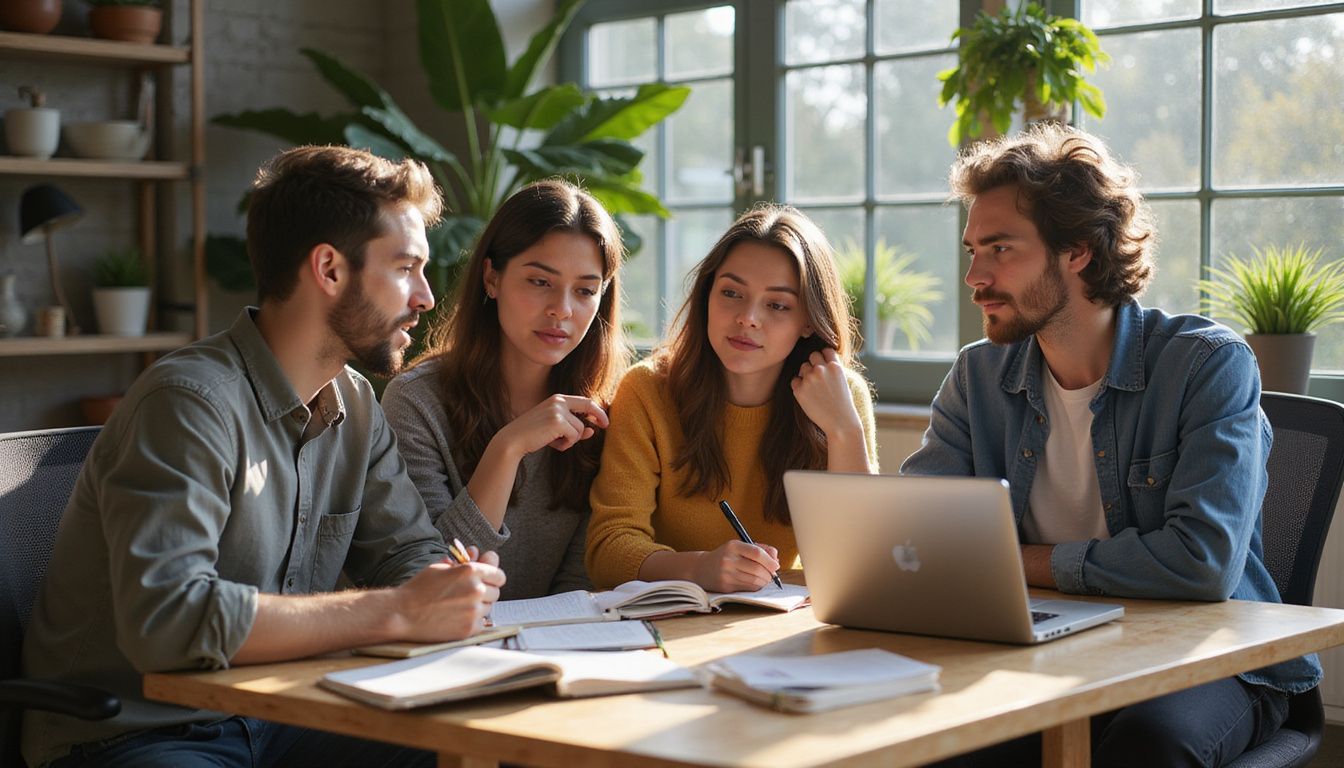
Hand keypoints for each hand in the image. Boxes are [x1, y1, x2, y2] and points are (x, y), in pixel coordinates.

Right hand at [389, 551, 505, 641]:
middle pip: (495, 592)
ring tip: (457, 606)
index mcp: (470, 571)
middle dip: (485, 592)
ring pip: (489, 608)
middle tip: (467, 594)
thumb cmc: (419, 588)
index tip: (487, 581)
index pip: (499, 575)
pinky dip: (472, 621)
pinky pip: (481, 623)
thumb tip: (485, 555)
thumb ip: (466, 562)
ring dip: (479, 607)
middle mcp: (476, 590)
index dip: (493, 578)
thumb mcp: (441, 567)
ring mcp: (473, 611)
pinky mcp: (469, 628)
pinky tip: (456, 617)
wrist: (402, 613)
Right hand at [498, 394, 608, 456]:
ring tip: (556, 443)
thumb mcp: (555, 429)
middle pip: (589, 405)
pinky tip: (554, 445)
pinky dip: (567, 444)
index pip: (584, 401)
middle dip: (600, 416)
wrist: (513, 440)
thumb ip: (573, 427)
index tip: (604, 420)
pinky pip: (574, 436)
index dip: (597, 410)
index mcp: (557, 399)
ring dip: (572, 440)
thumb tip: (592, 430)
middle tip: (607, 425)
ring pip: (580, 429)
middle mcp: (559, 401)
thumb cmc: (533, 435)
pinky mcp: (558, 421)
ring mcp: (558, 410)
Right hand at [692, 540, 779, 592]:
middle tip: (771, 575)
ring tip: (764, 579)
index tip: (775, 565)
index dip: (770, 561)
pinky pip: (748, 588)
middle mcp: (729, 560)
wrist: (702, 568)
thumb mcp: (739, 547)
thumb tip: (776, 559)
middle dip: (769, 574)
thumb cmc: (726, 556)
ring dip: (764, 582)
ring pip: (754, 581)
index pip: (757, 553)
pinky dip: (756, 587)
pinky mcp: (726, 587)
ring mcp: (726, 574)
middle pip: (757, 569)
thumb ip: (759, 549)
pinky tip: (755, 583)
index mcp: (733, 546)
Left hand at [790, 348, 862, 439]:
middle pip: (812, 355)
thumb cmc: (843, 404)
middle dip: (814, 364)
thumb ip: (833, 368)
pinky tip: (808, 395)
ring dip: (806, 375)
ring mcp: (809, 379)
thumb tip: (822, 360)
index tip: (825, 366)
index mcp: (835, 366)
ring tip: (815, 389)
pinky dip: (799, 386)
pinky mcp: (799, 390)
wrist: (840, 423)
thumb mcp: (844, 381)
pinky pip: (795, 381)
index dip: (825, 357)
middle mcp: (821, 370)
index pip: (825, 350)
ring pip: (803, 367)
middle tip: (818, 377)